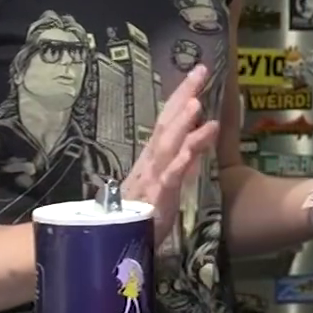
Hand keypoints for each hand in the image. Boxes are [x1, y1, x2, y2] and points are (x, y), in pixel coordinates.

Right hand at [122, 64, 220, 247]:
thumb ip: (178, 162)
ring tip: (197, 102)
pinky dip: (184, 158)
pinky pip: (172, 175)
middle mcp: (151, 161)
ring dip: (183, 123)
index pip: (167, 119)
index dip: (182, 95)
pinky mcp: (157, 197)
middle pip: (167, 123)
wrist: (112, 242)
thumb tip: (193, 139)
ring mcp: (153, 177)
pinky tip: (196, 145)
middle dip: (184, 95)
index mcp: (152, 157)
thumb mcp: (161, 184)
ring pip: (169, 145)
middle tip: (200, 70)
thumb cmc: (137, 214)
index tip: (197, 71)